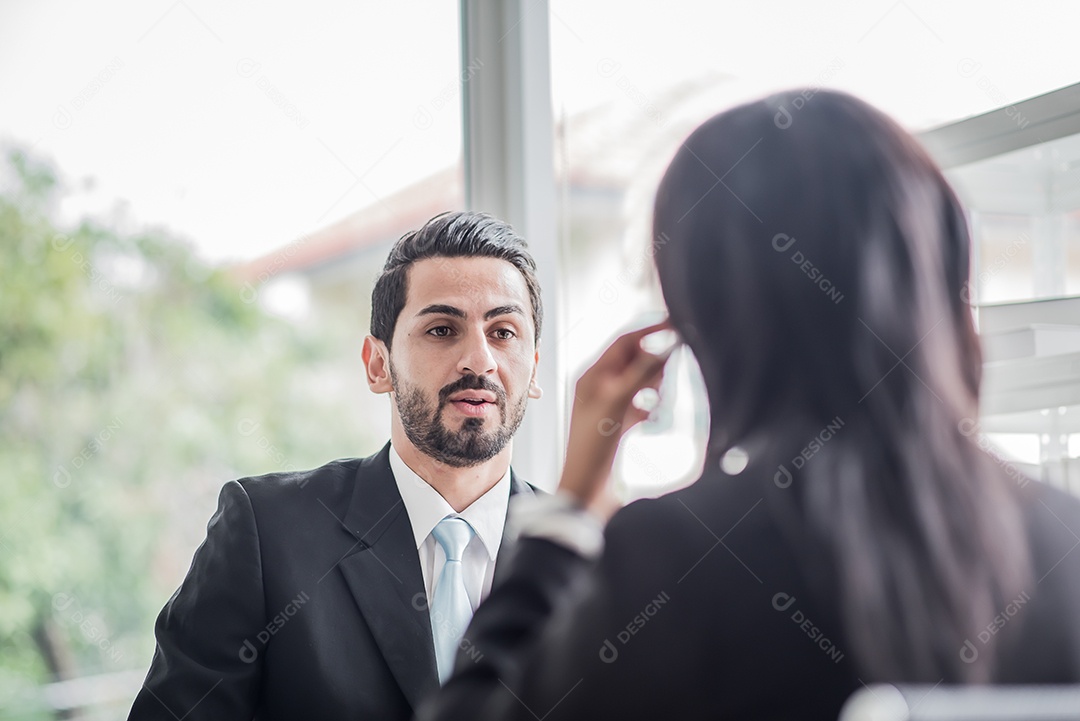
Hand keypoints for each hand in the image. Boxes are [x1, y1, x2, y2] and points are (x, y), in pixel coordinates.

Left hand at [558, 321, 674, 519]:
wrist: (587, 491)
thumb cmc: (593, 447)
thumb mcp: (618, 404)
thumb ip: (642, 372)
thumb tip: (665, 343)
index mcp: (592, 375)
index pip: (626, 341)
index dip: (651, 330)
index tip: (678, 323)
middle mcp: (602, 386)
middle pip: (637, 359)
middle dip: (656, 363)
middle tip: (671, 369)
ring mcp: (614, 404)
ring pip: (644, 381)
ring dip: (656, 387)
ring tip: (655, 403)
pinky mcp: (624, 423)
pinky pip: (646, 403)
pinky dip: (654, 406)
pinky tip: (653, 418)